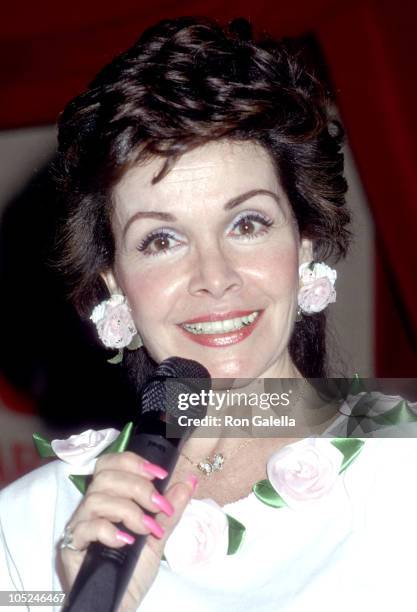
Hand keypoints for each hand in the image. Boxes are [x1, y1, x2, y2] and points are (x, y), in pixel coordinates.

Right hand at [58, 451, 196, 611]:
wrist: (120, 603)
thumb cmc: (134, 569)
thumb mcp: (158, 537)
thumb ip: (171, 509)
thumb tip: (190, 481)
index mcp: (110, 497)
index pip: (112, 463)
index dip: (134, 462)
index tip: (161, 475)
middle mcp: (91, 506)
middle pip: (105, 476)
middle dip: (137, 486)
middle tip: (157, 506)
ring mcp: (79, 525)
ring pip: (96, 498)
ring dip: (128, 510)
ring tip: (146, 529)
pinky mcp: (71, 546)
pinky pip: (86, 527)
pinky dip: (109, 530)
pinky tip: (126, 542)